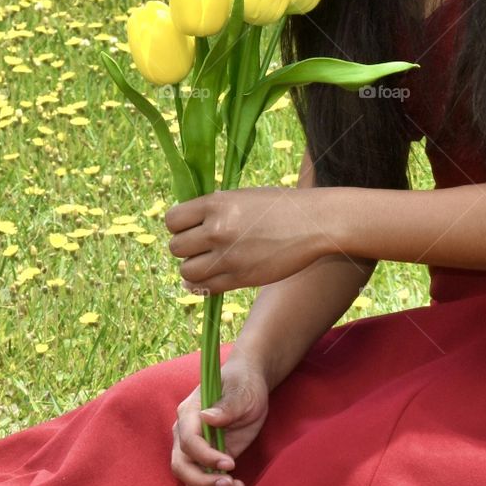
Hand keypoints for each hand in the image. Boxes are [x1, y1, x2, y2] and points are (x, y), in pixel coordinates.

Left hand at [165, 186, 334, 292]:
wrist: (313, 223)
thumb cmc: (279, 206)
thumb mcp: (242, 197)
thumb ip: (214, 210)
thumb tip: (186, 226)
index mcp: (217, 204)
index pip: (172, 220)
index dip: (178, 225)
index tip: (189, 227)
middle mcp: (217, 230)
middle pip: (176, 247)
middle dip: (185, 247)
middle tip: (200, 246)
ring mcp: (228, 257)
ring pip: (186, 271)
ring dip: (193, 268)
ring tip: (207, 261)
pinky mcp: (240, 278)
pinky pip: (205, 288)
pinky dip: (201, 285)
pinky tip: (207, 278)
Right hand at [171, 354, 269, 485]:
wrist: (248, 388)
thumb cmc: (243, 384)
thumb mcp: (241, 392)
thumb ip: (227, 405)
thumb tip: (207, 417)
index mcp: (189, 412)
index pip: (188, 441)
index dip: (206, 456)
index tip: (230, 463)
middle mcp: (185, 433)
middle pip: (181, 466)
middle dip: (202, 481)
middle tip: (229, 484)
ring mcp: (194, 449)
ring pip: (190, 479)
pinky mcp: (207, 460)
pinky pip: (204, 482)